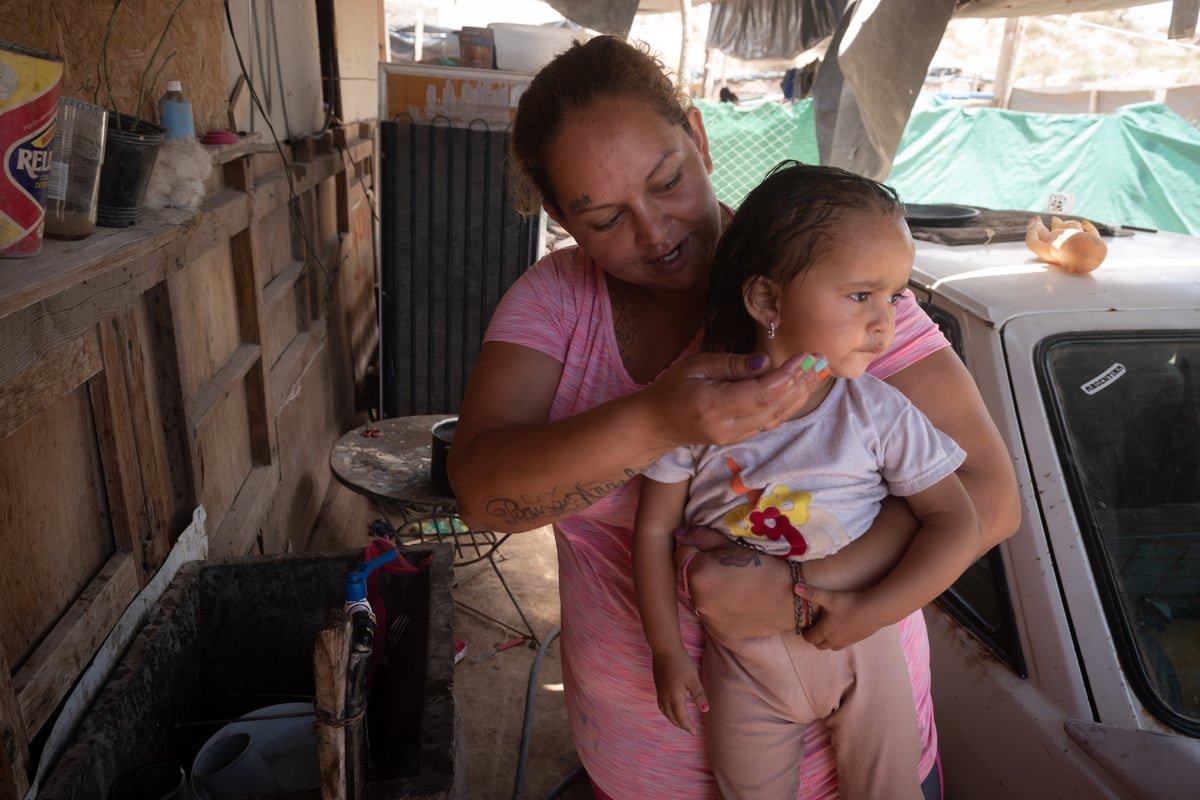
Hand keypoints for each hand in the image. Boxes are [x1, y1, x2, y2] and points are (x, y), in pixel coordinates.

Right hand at [647, 351, 826, 447]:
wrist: (656, 424)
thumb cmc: (672, 388)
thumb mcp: (697, 366)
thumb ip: (732, 365)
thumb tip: (765, 363)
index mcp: (714, 406)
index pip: (761, 394)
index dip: (787, 376)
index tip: (804, 357)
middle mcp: (728, 427)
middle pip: (774, 408)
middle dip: (800, 384)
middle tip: (819, 361)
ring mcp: (735, 437)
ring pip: (777, 418)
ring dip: (800, 396)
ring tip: (816, 373)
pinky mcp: (740, 439)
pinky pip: (771, 423)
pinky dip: (789, 405)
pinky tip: (800, 389)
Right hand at [651, 648, 708, 735]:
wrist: (664, 649)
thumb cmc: (681, 662)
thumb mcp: (693, 678)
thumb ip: (699, 695)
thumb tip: (705, 711)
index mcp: (675, 697)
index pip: (681, 717)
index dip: (688, 726)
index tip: (694, 732)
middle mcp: (665, 697)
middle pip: (672, 717)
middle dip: (680, 725)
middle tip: (689, 729)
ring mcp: (660, 692)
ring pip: (665, 712)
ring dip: (672, 720)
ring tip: (680, 722)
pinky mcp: (657, 687)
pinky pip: (660, 705)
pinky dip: (666, 712)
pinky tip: (670, 709)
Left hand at [674, 526, 793, 639]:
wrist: (790, 597)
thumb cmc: (761, 565)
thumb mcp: (730, 544)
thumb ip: (700, 537)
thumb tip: (679, 534)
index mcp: (696, 573)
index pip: (681, 555)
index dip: (696, 550)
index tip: (713, 552)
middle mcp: (697, 599)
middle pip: (688, 579)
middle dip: (700, 571)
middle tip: (725, 569)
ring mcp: (708, 619)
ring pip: (699, 599)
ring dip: (708, 591)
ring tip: (732, 586)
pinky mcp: (719, 633)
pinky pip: (711, 617)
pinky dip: (719, 609)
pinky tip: (737, 602)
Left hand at [796, 584, 889, 650]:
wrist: (874, 610)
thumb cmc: (850, 603)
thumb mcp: (829, 597)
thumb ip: (812, 593)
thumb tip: (795, 587)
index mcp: (825, 631)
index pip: (810, 638)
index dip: (805, 633)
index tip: (804, 627)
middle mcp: (834, 640)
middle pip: (820, 645)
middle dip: (815, 638)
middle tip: (814, 628)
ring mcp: (846, 641)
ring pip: (832, 646)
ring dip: (827, 640)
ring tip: (827, 628)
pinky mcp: (856, 640)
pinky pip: (843, 644)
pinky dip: (838, 639)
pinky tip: (842, 627)